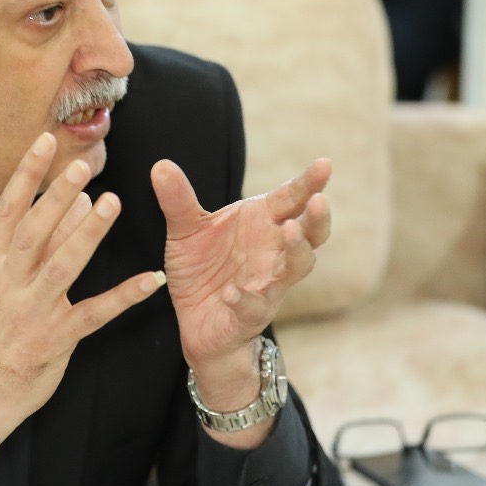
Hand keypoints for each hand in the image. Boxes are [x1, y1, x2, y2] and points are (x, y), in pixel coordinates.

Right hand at [0, 132, 164, 485]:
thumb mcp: (6, 283)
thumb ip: (39, 243)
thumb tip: (74, 200)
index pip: (8, 210)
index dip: (26, 175)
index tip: (43, 142)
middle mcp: (11, 282)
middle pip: (34, 231)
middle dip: (56, 197)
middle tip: (83, 167)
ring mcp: (33, 310)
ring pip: (62, 265)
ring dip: (87, 233)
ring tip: (111, 203)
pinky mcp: (57, 337)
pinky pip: (95, 313)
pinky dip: (124, 296)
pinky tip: (151, 280)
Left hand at [152, 158, 331, 370]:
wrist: (194, 321)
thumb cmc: (202, 268)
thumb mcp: (185, 231)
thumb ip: (178, 200)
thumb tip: (160, 165)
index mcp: (262, 223)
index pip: (290, 199)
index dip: (308, 182)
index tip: (325, 164)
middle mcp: (273, 252)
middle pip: (309, 234)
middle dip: (316, 218)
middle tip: (318, 201)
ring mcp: (267, 284)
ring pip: (295, 268)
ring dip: (296, 251)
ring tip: (289, 231)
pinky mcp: (249, 315)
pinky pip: (254, 307)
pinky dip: (245, 299)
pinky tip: (231, 293)